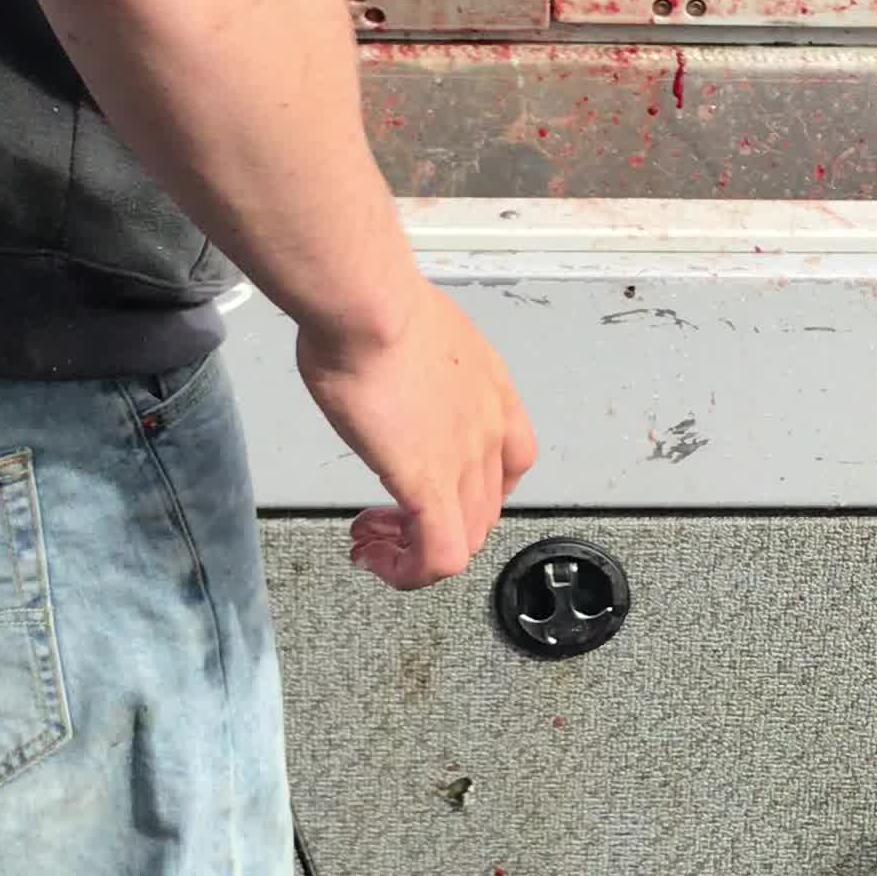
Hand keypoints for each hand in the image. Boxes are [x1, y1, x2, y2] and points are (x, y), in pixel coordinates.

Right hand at [300, 281, 536, 590]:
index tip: (427, 482)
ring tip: (374, 542)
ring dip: (416, 551)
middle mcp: (489, 427)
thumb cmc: (371, 304)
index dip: (469, 486)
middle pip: (485, 508)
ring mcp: (465, 459)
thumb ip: (406, 360)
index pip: (510, 461)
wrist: (366, 305)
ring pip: (465, 538)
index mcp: (489, 388)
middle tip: (386, 521)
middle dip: (434, 524)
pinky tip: (377, 560)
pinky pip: (438, 555)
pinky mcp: (429, 483)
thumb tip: (379, 365)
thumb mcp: (405, 332)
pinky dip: (409, 571)